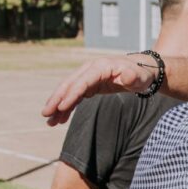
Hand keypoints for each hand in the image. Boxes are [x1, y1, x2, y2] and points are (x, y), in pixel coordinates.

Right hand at [42, 55, 158, 125]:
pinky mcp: (89, 85)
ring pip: (69, 91)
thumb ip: (133, 77)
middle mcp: (90, 70)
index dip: (71, 94)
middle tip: (46, 114)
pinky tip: (59, 119)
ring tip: (49, 121)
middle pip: (69, 84)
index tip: (61, 107)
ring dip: (58, 105)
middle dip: (57, 99)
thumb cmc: (142, 74)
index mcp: (100, 67)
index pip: (82, 81)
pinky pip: (74, 96)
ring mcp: (88, 77)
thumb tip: (128, 76)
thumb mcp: (140, 77)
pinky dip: (66, 107)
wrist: (142, 70)